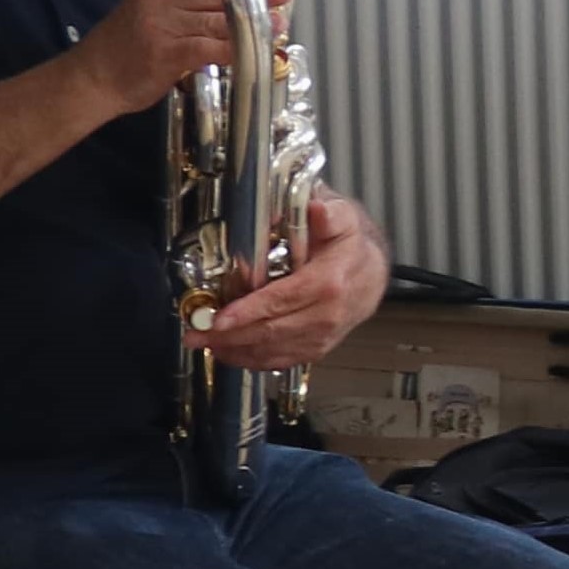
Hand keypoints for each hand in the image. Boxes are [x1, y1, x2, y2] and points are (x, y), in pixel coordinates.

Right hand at [72, 0, 278, 108]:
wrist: (92, 78)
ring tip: (278, 21)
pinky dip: (236, 49)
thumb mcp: (152, 11)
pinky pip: (211, 46)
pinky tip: (256, 50)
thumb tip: (230, 0)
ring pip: (218, 17)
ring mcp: (163, 22)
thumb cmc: (125, 48)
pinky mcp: (167, 50)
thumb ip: (185, 2)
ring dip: (252, 21)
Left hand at [193, 192, 384, 372]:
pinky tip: (231, 352)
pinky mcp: (320, 346)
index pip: (283, 299)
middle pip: (273, 330)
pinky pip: (284, 360)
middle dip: (229, 335)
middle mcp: (330, 313)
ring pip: (275, 349)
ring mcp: (326, 334)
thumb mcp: (343, 217)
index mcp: (331, 281)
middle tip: (195, 333)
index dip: (248, 311)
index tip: (219, 318)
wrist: (373, 269)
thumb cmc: (350, 244)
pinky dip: (254, 360)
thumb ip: (329, 213)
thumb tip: (318, 208)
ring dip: (236, 349)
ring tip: (205, 343)